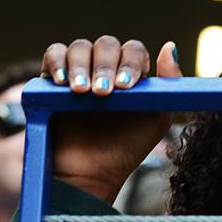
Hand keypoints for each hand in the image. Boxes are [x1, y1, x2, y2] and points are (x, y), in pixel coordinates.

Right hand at [41, 38, 181, 203]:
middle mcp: (105, 67)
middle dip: (106, 65)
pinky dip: (57, 62)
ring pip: (80, 47)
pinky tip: (62, 81)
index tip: (125, 86)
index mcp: (131, 72)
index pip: (133, 50)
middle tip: (103, 93)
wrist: (88, 175)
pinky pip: (53, 54)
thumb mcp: (156, 119)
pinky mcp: (51, 79)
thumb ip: (168, 85)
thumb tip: (169, 46)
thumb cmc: (125, 149)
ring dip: (82, 65)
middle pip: (107, 45)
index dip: (131, 62)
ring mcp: (78, 70)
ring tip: (82, 92)